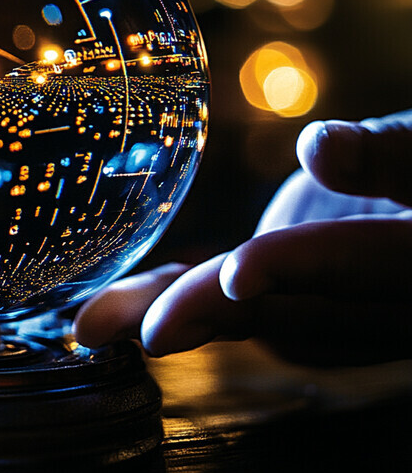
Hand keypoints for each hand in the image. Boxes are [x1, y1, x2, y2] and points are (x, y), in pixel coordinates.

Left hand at [74, 111, 411, 365]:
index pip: (353, 264)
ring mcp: (324, 319)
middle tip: (105, 324)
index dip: (294, 268)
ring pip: (242, 319)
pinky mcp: (292, 308)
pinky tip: (119, 309)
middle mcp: (365, 313)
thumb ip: (388, 155)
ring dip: (164, 318)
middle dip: (192, 312)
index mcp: (409, 269)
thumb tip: (320, 147)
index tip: (238, 276)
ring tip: (92, 323)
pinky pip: (233, 312)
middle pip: (276, 310)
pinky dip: (179, 306)